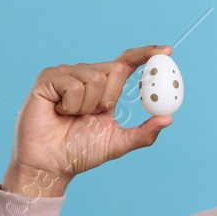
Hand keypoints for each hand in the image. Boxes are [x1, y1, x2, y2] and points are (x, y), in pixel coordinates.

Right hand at [2, 45, 173, 196]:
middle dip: (110, 98)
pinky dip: (71, 104)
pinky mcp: (48, 78)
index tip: (167, 51)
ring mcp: (67, 74)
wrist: (50, 164)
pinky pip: (73, 84)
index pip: (127, 62)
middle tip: (93, 115)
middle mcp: (87, 75)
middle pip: (116, 69)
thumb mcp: (118, 144)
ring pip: (96, 77)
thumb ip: (143, 133)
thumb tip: (168, 119)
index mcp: (105, 88)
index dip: (146, 53)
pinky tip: (59, 111)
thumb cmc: (80, 152)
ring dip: (88, 105)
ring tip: (72, 116)